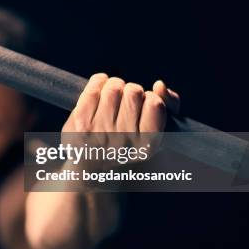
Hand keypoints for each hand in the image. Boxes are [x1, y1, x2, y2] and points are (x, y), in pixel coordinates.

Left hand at [61, 73, 179, 167]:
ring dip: (115, 85)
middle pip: (133, 92)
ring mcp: (99, 132)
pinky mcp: (80, 124)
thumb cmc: (129, 143)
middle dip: (131, 90)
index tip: (144, 104)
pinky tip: (99, 88)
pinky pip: (93, 90)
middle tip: (127, 99)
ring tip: (113, 95)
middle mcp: (122, 140)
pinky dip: (98, 82)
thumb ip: (169, 106)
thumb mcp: (155, 130)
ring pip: (113, 88)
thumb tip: (160, 85)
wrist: (93, 166)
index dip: (150, 97)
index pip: (154, 104)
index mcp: (146, 145)